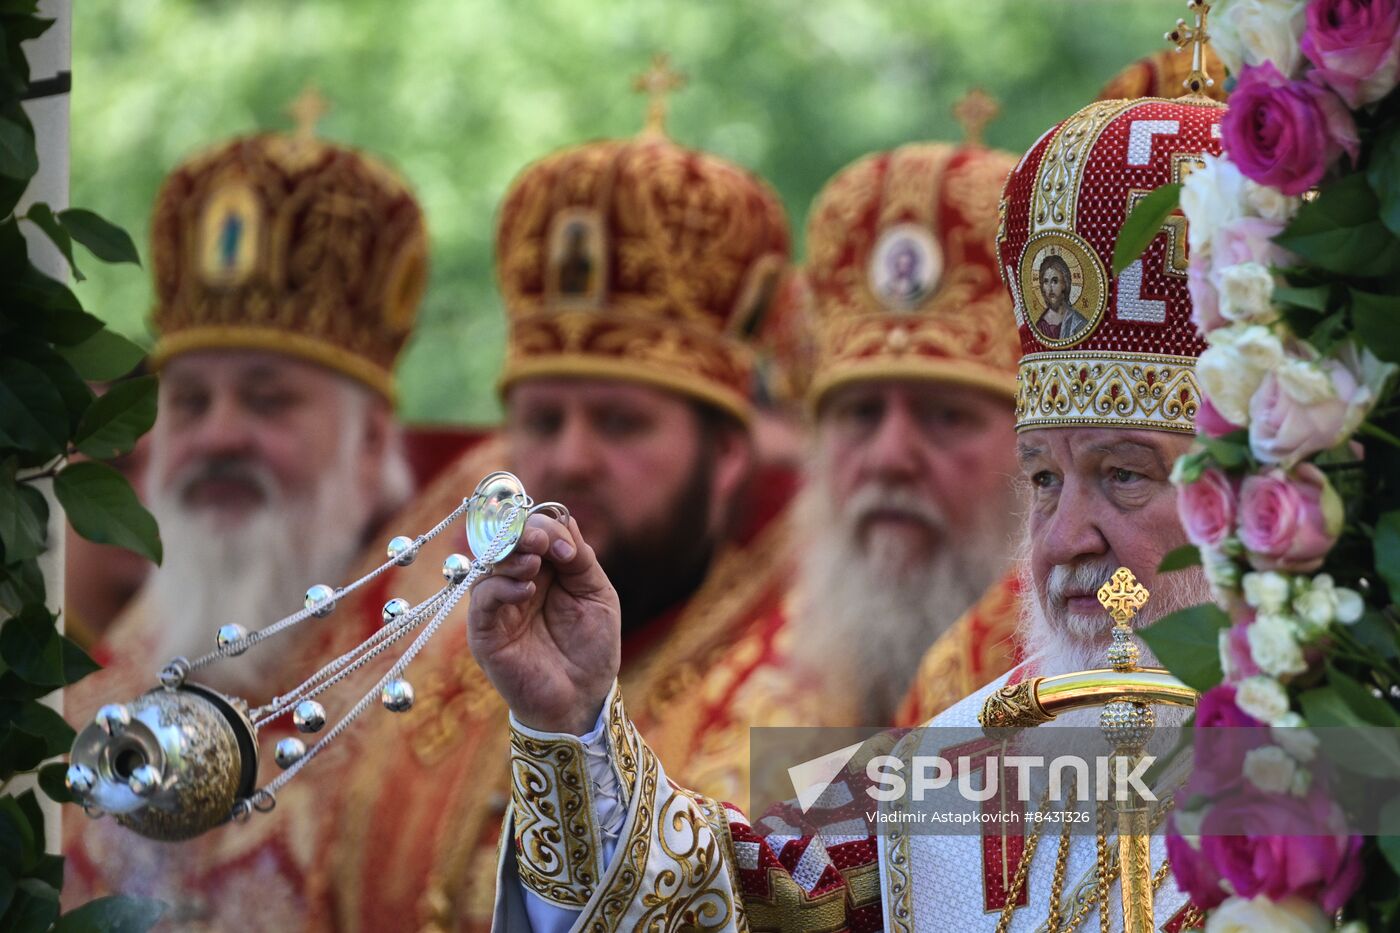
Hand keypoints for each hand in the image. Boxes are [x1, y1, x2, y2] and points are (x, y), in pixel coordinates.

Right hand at [466, 513, 619, 734]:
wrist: (583, 697)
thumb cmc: (591, 648)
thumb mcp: (597, 594)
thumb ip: (580, 559)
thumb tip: (563, 519)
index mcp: (544, 570)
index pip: (531, 531)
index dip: (543, 527)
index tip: (564, 544)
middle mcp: (517, 583)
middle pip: (505, 541)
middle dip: (522, 533)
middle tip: (540, 541)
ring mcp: (498, 607)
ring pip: (488, 565)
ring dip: (511, 557)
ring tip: (534, 564)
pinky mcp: (484, 633)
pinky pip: (481, 600)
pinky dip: (501, 587)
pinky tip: (526, 590)